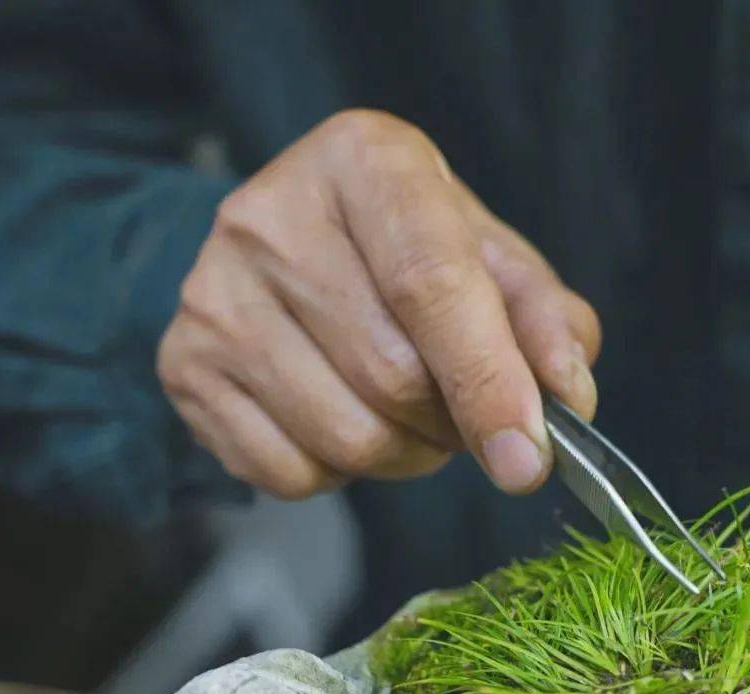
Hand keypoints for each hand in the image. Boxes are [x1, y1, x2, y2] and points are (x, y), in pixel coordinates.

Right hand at [157, 109, 599, 497]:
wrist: (283, 250)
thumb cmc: (404, 254)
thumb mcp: (487, 261)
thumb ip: (543, 320)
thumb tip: (567, 396)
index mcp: (362, 162)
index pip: (430, 284)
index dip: (487, 380)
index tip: (528, 457)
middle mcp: (269, 216)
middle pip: (392, 378)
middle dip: (449, 425)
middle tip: (459, 415)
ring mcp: (212, 294)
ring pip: (345, 438)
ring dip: (402, 456)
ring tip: (403, 417)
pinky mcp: (183, 366)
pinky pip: (289, 474)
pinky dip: (335, 476)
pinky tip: (337, 421)